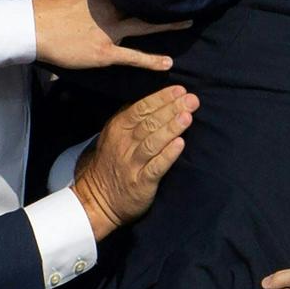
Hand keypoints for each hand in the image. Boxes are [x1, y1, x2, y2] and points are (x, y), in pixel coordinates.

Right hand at [32, 0, 189, 71]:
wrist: (32, 26)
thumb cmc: (50, 4)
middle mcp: (112, 8)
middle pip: (145, 2)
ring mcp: (110, 31)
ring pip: (145, 27)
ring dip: (168, 25)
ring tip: (189, 22)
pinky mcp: (105, 52)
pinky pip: (132, 57)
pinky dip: (150, 61)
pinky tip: (167, 64)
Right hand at [72, 85, 198, 239]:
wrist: (97, 198)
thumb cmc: (112, 161)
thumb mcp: (114, 134)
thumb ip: (132, 116)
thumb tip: (158, 97)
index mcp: (118, 128)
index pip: (141, 108)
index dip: (161, 98)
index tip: (180, 90)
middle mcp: (124, 144)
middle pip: (150, 122)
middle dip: (172, 109)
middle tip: (192, 100)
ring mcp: (131, 163)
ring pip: (153, 142)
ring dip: (171, 128)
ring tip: (187, 117)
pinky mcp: (140, 182)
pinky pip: (156, 167)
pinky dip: (168, 155)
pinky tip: (180, 144)